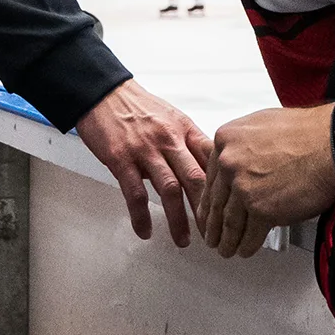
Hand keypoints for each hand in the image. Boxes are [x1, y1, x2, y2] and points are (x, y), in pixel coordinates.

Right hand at [75, 79, 212, 246]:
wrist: (103, 93)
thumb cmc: (139, 107)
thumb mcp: (173, 118)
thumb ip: (190, 142)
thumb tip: (211, 167)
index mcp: (185, 130)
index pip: (212, 160)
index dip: (224, 185)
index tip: (231, 207)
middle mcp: (170, 140)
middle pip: (196, 178)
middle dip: (207, 209)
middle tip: (215, 233)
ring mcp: (145, 150)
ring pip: (169, 189)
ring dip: (178, 219)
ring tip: (184, 240)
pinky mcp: (121, 159)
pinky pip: (134, 193)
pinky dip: (141, 216)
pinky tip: (146, 231)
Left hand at [199, 104, 334, 257]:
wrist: (334, 144)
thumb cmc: (309, 132)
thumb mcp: (263, 124)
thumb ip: (244, 143)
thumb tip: (241, 159)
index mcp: (227, 140)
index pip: (210, 177)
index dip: (210, 199)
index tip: (210, 209)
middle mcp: (229, 163)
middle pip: (216, 202)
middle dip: (213, 223)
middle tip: (212, 234)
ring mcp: (244, 188)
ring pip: (229, 222)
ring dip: (227, 239)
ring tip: (226, 248)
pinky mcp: (261, 210)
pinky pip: (250, 234)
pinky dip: (247, 245)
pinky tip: (246, 249)